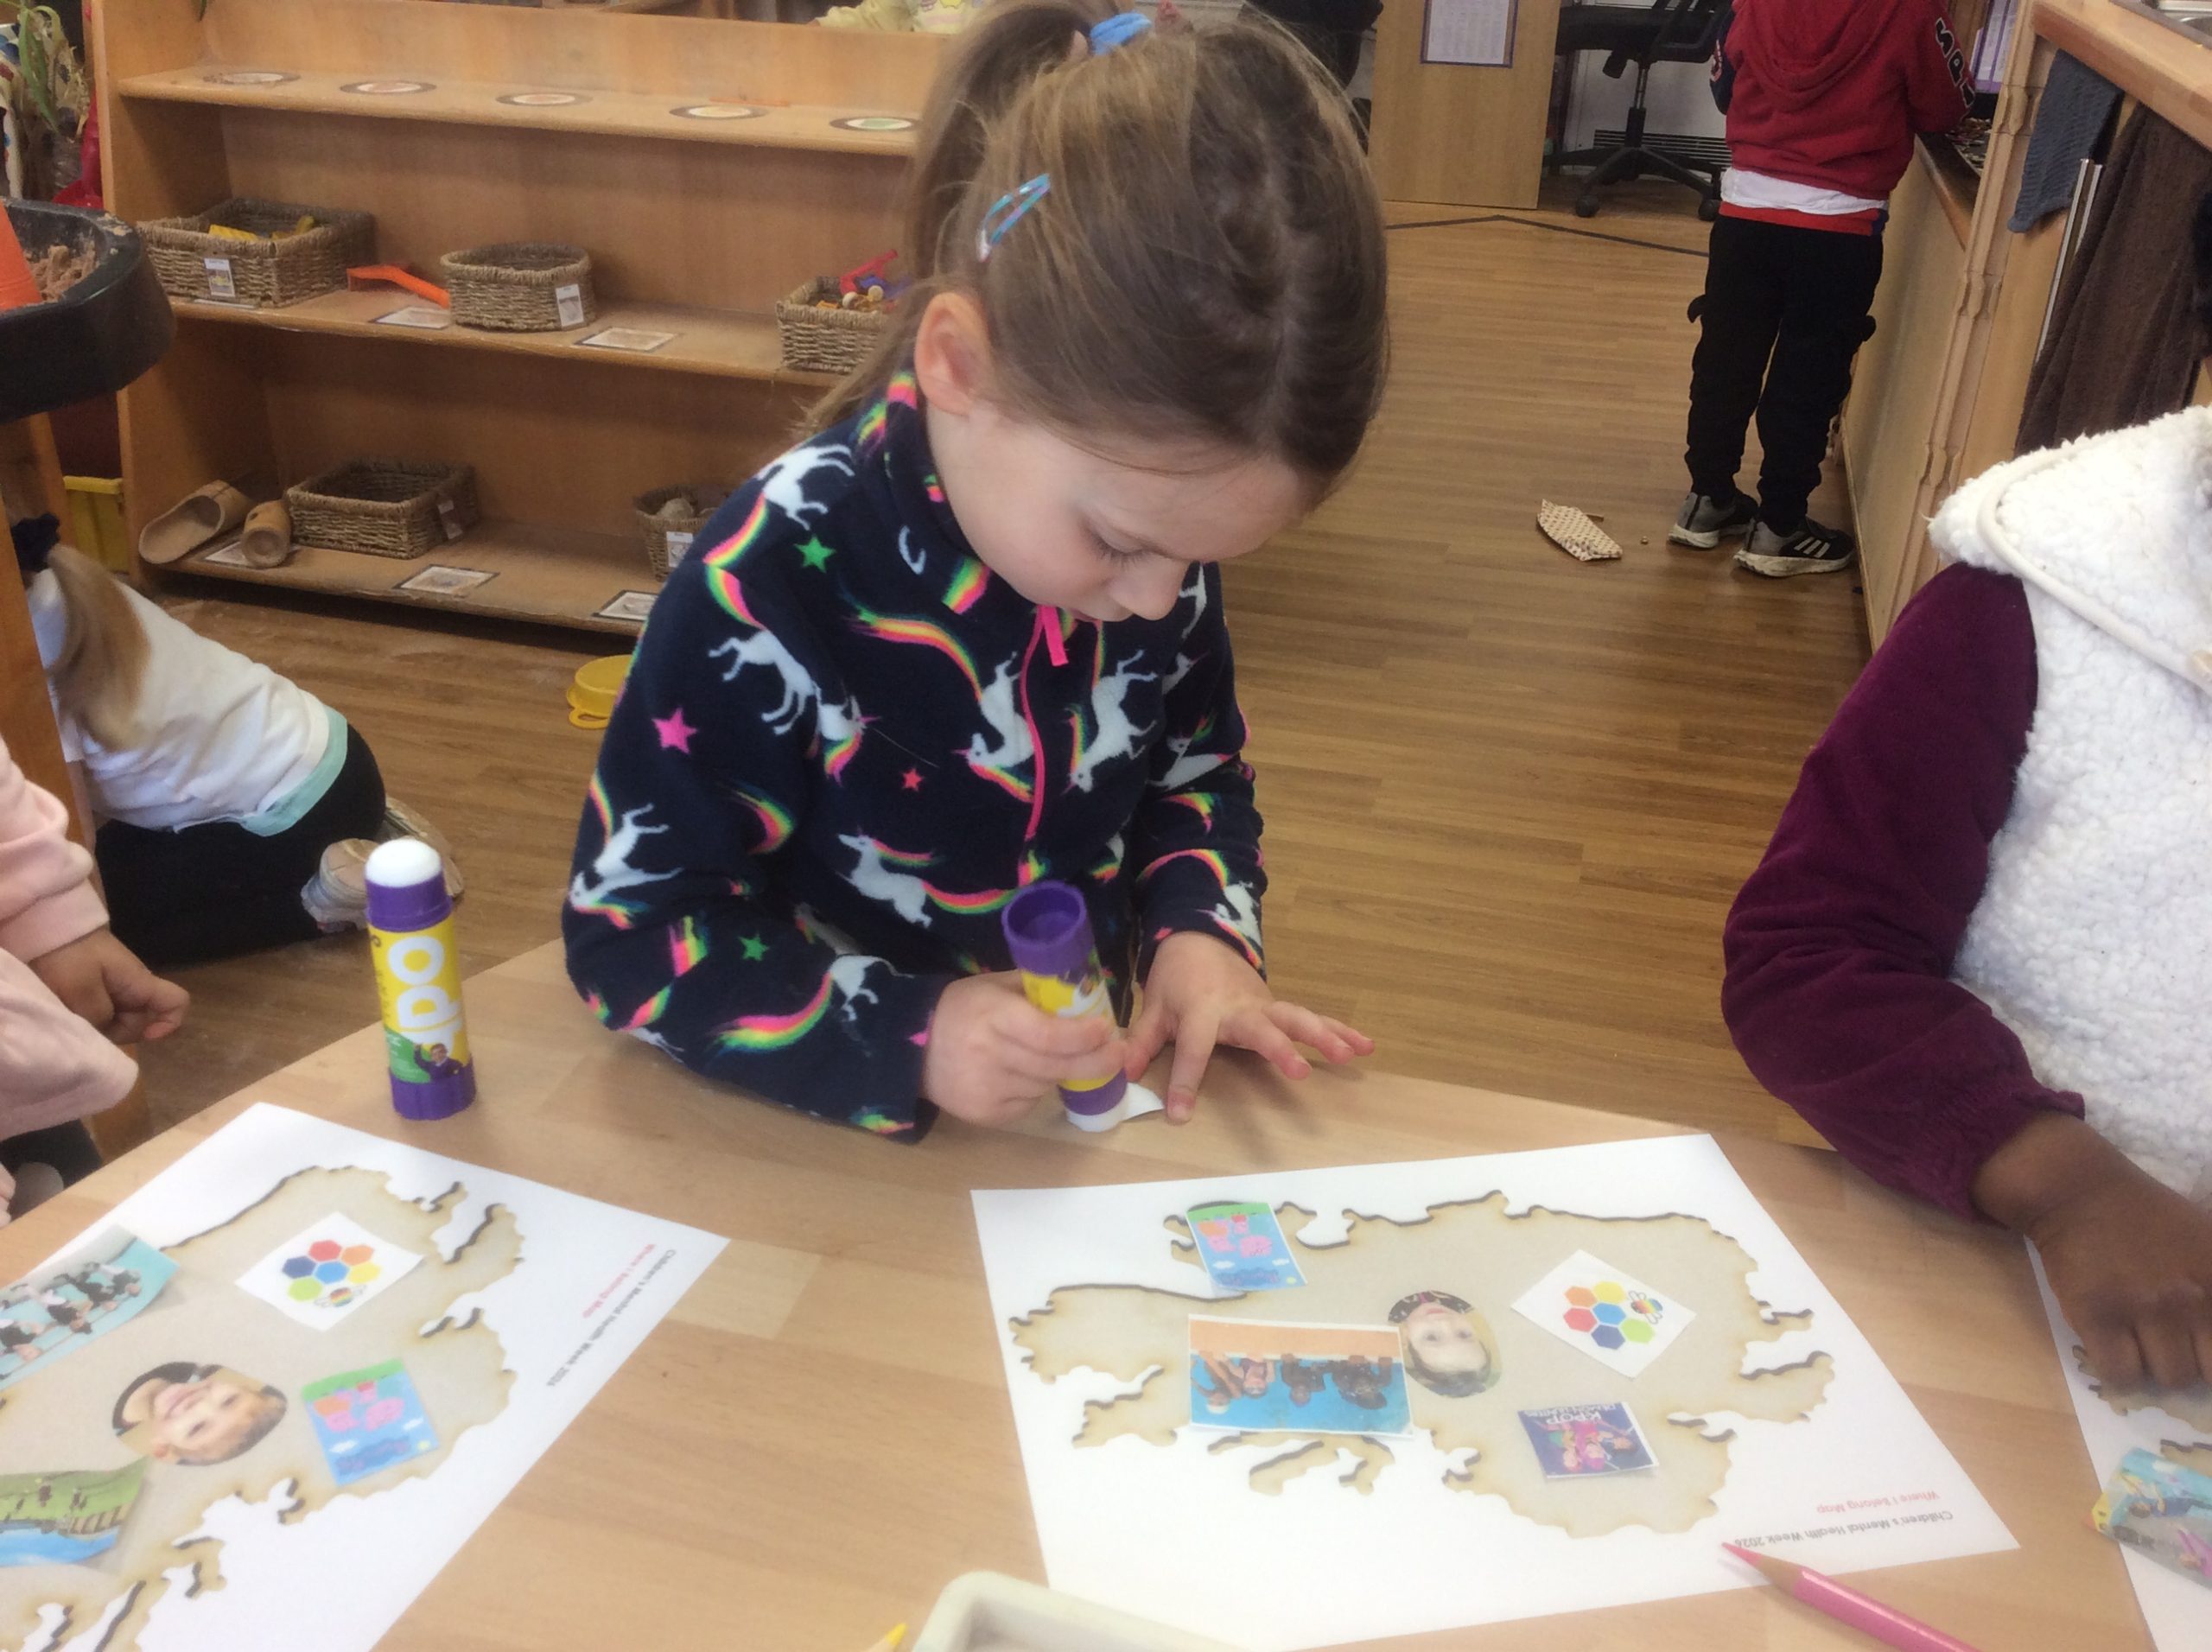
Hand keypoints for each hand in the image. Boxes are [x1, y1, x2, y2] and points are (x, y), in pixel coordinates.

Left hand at [26, 928, 189, 1044]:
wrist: (42, 927)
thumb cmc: (67, 953)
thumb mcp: (81, 988)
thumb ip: (98, 1015)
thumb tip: (103, 1029)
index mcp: (138, 983)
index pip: (176, 1002)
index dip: (170, 1023)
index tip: (147, 1037)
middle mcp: (131, 988)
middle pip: (140, 1021)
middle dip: (116, 1031)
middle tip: (84, 1023)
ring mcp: (112, 989)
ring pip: (116, 1020)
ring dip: (96, 1025)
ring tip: (70, 1014)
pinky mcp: (93, 989)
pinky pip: (99, 1013)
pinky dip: (85, 1018)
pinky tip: (68, 1012)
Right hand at [920, 973, 1128, 1128]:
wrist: (912, 1049)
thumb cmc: (963, 1009)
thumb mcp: (995, 985)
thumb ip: (1038, 988)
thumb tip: (1088, 992)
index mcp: (993, 1015)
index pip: (1047, 1035)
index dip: (1083, 1036)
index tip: (1106, 1030)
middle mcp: (989, 1054)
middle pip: (1055, 1066)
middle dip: (1095, 1062)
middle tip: (1119, 1055)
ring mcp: (986, 1089)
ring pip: (1046, 1086)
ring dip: (1058, 1072)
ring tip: (1045, 1056)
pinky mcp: (985, 1115)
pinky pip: (1029, 1104)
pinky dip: (1035, 1090)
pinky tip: (1018, 1074)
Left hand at [1123, 931, 1372, 1121]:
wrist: (1199, 939)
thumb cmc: (1174, 979)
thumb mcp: (1152, 1008)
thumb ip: (1140, 1042)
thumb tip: (1121, 1075)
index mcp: (1200, 1010)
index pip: (1192, 1050)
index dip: (1185, 1081)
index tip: (1180, 1115)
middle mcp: (1238, 1009)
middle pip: (1261, 1029)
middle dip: (1280, 1050)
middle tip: (1299, 1072)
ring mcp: (1263, 1006)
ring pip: (1298, 1019)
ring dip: (1324, 1036)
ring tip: (1350, 1055)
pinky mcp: (1278, 1008)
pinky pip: (1313, 1018)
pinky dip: (1340, 1030)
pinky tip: (1367, 1046)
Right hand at [1976, 1112, 2211, 1390]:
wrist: (2082, 1191)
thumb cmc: (2148, 1215)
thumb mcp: (2210, 1240)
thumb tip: (2211, 1331)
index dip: (2211, 1353)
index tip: (2197, 1345)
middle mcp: (2191, 1300)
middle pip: (2204, 1372)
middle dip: (2187, 1360)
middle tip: (2169, 1340)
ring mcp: (2143, 1310)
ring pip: (2166, 1377)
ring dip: (2152, 1364)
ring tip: (2137, 1337)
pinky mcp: (2097, 1317)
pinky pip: (2120, 1374)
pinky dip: (2118, 1370)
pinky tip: (2111, 1345)